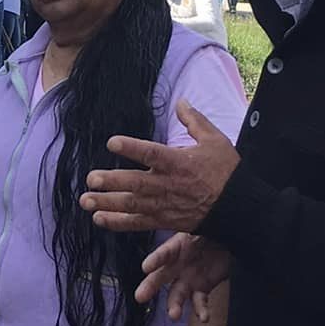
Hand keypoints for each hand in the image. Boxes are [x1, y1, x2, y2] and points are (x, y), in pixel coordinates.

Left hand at [81, 100, 239, 234]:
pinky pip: (137, 223)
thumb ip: (195, 121)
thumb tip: (181, 102)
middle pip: (135, 183)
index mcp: (178, 162)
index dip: (131, 148)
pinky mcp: (164, 220)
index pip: (151, 153)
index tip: (112, 142)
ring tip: (85, 200)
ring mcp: (164, 205)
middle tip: (91, 179)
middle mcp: (168, 185)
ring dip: (107, 203)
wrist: (239, 208)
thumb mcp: (215, 141)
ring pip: (131, 205)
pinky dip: (118, 222)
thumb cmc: (227, 172)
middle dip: (112, 181)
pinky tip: (99, 219)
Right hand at [134, 233, 232, 317]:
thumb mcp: (202, 227)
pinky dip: (201, 311)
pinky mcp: (201, 289)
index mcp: (175, 248)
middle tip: (139, 297)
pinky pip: (199, 302)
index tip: (146, 267)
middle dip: (149, 287)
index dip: (155, 260)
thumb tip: (191, 217)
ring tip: (174, 315)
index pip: (163, 253)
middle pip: (160, 277)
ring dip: (174, 306)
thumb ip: (195, 228)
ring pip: (177, 295)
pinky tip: (204, 318)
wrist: (225, 243)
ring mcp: (188, 279)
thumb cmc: (211, 231)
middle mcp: (177, 266)